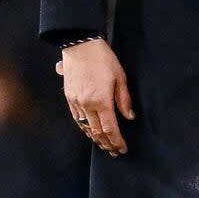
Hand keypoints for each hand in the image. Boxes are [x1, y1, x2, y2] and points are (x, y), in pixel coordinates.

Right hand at [58, 39, 134, 155]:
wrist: (80, 45)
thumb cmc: (103, 58)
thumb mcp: (120, 76)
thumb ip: (124, 99)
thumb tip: (129, 116)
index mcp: (101, 100)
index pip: (110, 128)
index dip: (116, 141)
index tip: (122, 149)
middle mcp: (86, 105)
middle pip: (97, 132)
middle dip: (107, 144)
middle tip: (115, 152)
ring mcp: (76, 102)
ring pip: (86, 127)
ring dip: (95, 138)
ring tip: (104, 145)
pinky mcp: (69, 97)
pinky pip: (77, 118)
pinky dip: (85, 128)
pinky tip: (90, 131)